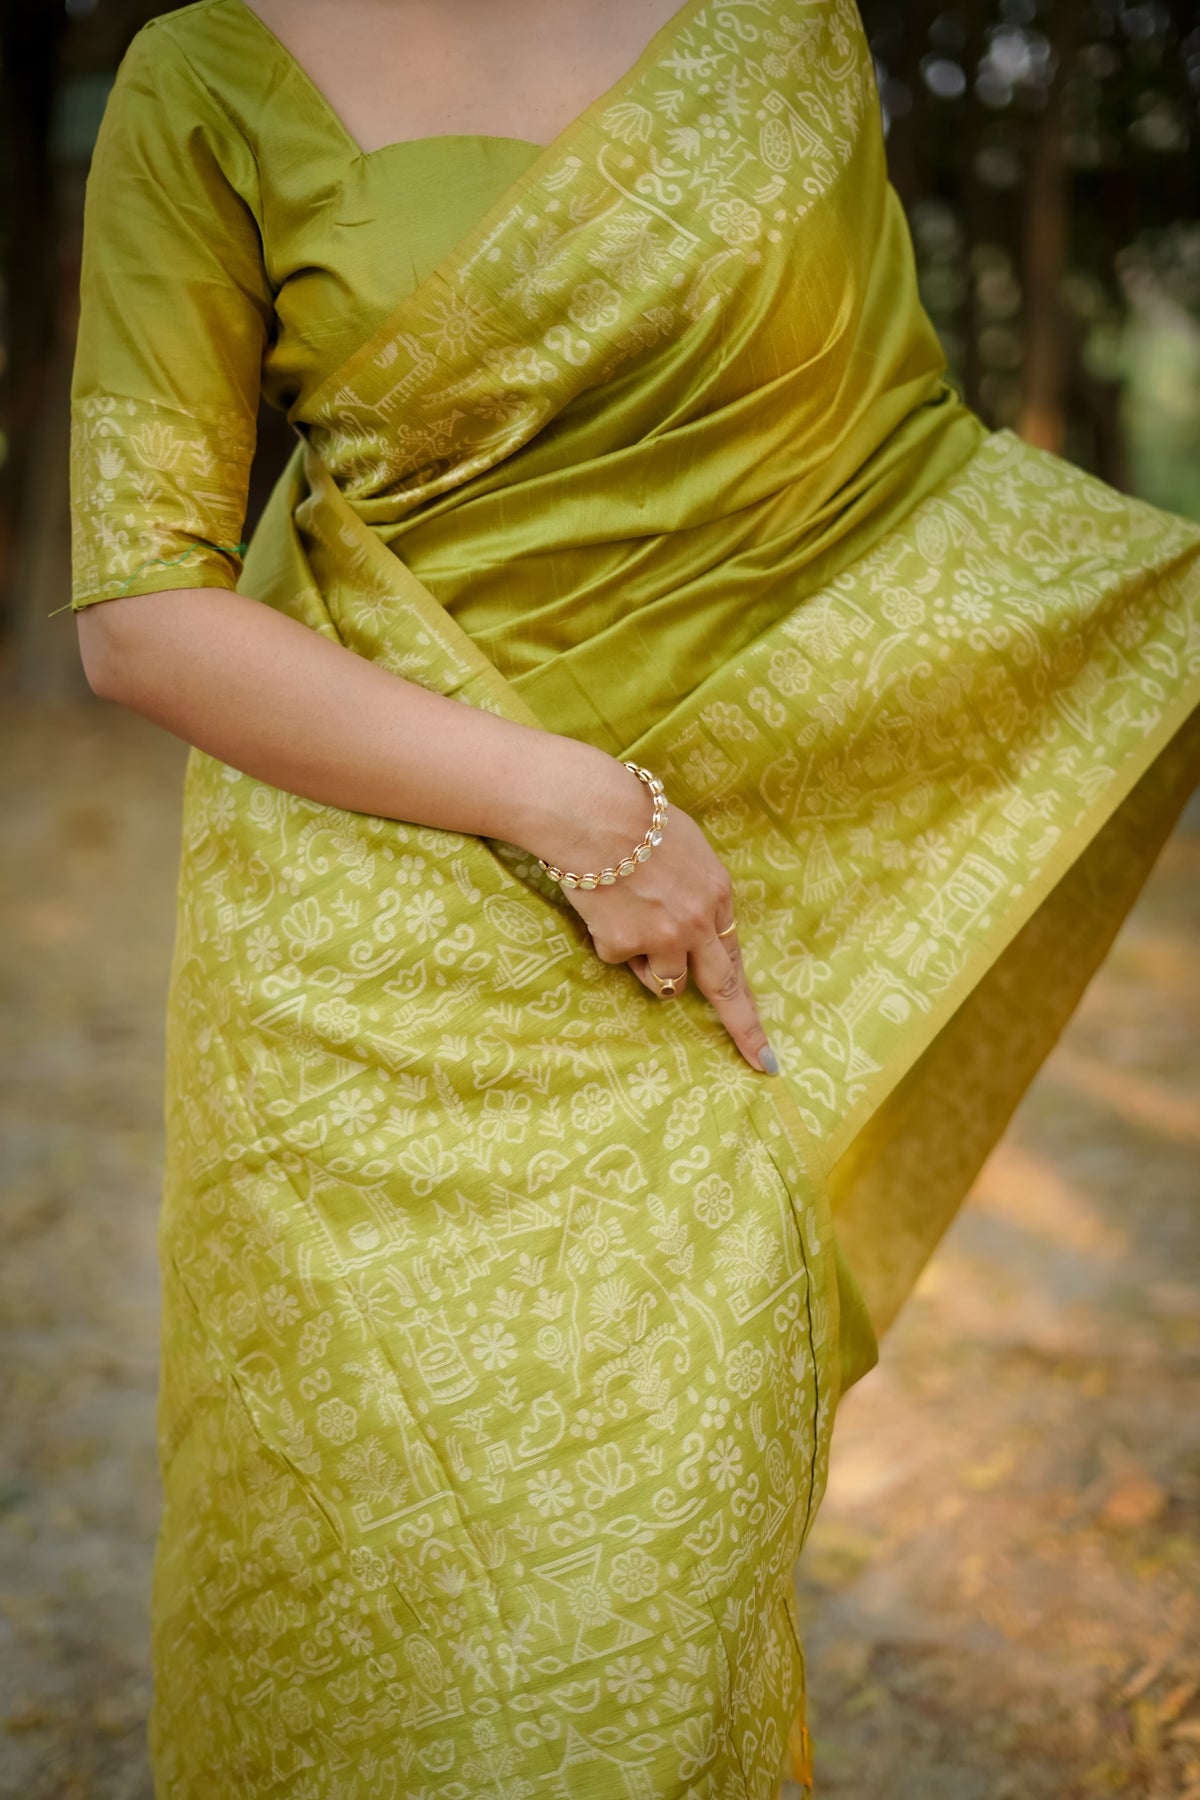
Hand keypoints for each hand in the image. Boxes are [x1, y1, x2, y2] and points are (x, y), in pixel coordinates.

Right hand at [519, 749, 776, 1073]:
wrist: (591, 813)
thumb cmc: (634, 817)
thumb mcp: (686, 846)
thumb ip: (695, 888)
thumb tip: (691, 914)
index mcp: (717, 893)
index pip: (735, 955)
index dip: (747, 997)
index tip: (764, 1041)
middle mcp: (698, 922)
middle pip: (723, 988)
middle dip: (744, 1029)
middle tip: (760, 1062)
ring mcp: (664, 937)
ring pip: (663, 979)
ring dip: (648, 961)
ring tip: (625, 915)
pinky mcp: (626, 944)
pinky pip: (618, 957)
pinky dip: (607, 938)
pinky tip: (601, 905)